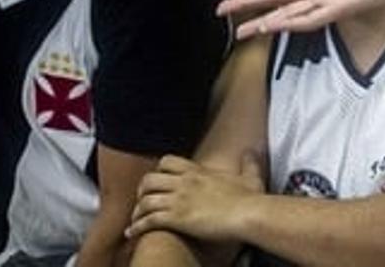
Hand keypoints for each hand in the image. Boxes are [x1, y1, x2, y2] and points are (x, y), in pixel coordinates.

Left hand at [126, 152, 264, 242]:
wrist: (247, 214)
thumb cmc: (249, 199)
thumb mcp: (251, 177)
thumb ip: (249, 163)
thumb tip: (251, 152)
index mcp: (198, 172)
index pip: (167, 162)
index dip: (157, 171)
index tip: (157, 182)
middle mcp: (185, 183)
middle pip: (149, 179)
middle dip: (141, 191)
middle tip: (142, 201)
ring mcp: (179, 200)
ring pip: (145, 200)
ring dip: (136, 212)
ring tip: (135, 220)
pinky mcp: (176, 218)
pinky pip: (148, 220)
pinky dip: (136, 227)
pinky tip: (132, 233)